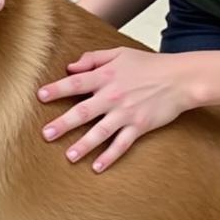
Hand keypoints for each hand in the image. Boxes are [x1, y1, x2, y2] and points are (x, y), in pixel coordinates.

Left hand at [37, 48, 194, 171]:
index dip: (57, 89)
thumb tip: (70, 66)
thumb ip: (93, 58)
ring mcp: (126, 113)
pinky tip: (97, 167)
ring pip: (100, 132)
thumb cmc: (147, 64)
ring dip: (84, 145)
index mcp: (106, 76)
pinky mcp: (139, 126)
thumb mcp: (118, 53)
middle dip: (63, 123)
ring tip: (68, 156)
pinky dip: (109, 156)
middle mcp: (113, 96)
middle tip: (46, 134)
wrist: (179, 78)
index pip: (76, 83)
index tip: (40, 96)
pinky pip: (122, 144)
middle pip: (83, 111)